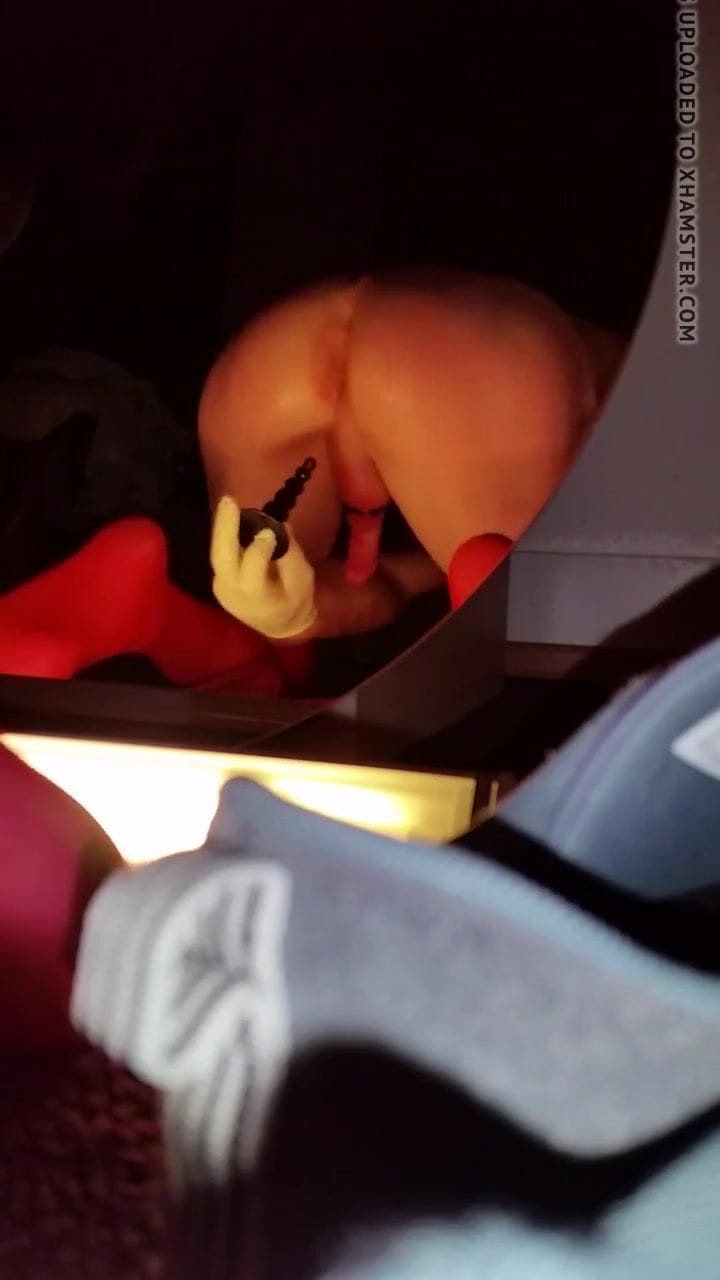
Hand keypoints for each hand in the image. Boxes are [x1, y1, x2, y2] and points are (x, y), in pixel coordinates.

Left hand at [210, 497, 316, 639]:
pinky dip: (225, 536)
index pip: (252, 569)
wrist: (279, 626)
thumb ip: (292, 557)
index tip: (270, 530)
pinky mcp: (219, 580)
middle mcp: (231, 592)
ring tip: (228, 504)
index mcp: (255, 598)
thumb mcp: (302, 582)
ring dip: (222, 527)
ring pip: (217, 553)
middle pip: (222, 557)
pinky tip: (232, 518)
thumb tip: (282, 527)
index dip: (260, 548)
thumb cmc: (295, 603)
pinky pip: (220, 555)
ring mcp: (220, 587)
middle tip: (229, 500)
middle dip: (224, 527)